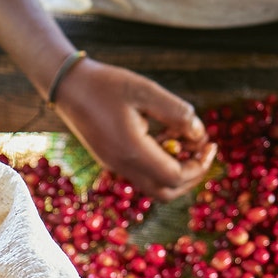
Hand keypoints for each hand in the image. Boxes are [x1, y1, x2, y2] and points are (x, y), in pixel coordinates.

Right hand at [52, 58, 213, 201]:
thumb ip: (176, 112)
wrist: (68, 87)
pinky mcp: (114, 161)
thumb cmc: (107, 84)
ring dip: (177, 171)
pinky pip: (144, 174)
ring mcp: (117, 166)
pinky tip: (165, 136)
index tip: (209, 143)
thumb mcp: (146, 90)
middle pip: (167, 192)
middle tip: (203, 150)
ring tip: (185, 139)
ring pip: (156, 187)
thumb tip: (199, 134)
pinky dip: (162, 163)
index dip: (199, 165)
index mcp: (132, 151)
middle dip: (192, 176)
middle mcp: (123, 165)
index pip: (175, 176)